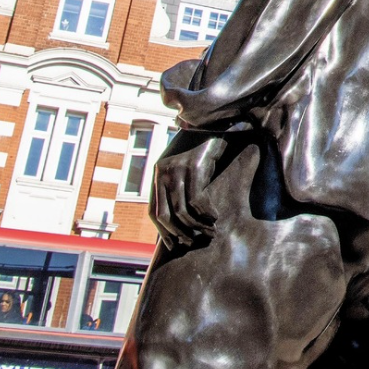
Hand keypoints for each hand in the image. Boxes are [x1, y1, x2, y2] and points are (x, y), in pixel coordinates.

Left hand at [150, 135, 224, 249]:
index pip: (154, 212)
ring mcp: (178, 169)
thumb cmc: (201, 148)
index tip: (174, 245)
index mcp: (157, 174)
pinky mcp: (195, 166)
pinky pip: (197, 200)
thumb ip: (177, 185)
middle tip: (194, 242)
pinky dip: (206, 213)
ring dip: (196, 226)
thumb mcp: (184, 167)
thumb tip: (179, 216)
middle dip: (179, 233)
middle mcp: (163, 173)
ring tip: (209, 232)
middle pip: (166, 215)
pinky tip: (214, 217)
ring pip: (182, 211)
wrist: (214, 123)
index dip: (163, 232)